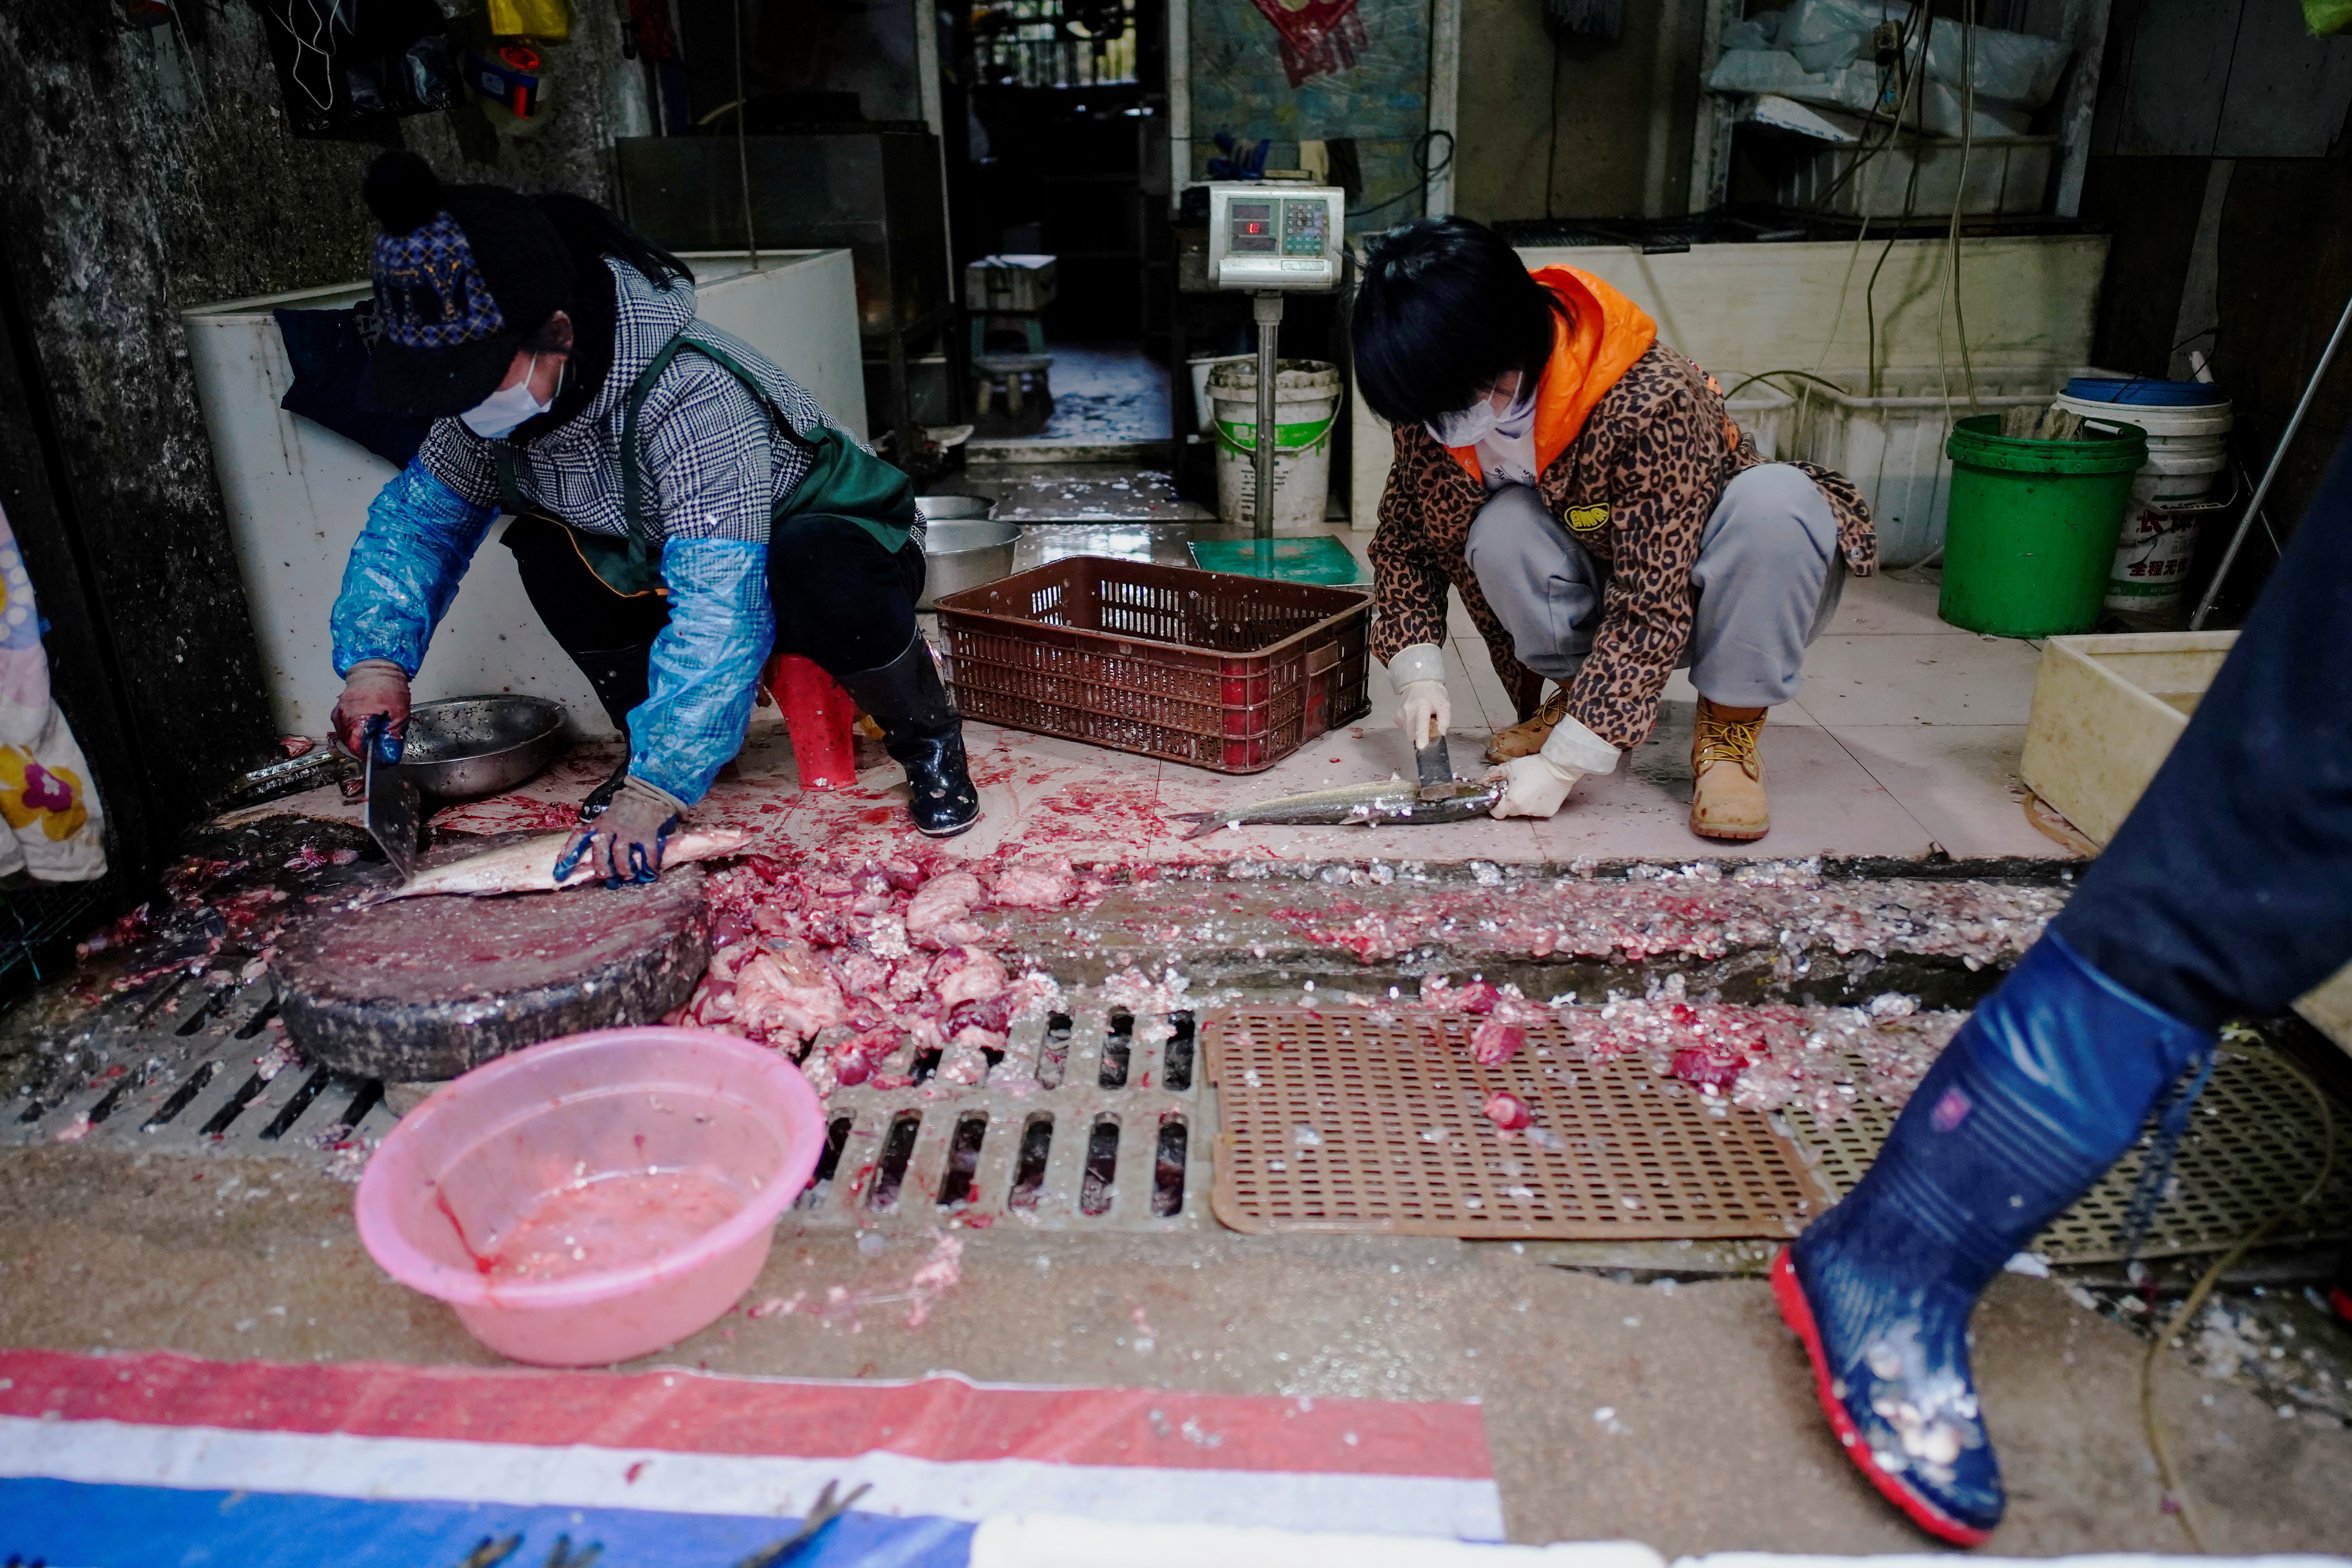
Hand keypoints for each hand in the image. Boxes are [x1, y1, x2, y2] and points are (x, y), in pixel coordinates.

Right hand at [333, 662, 409, 763]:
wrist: (376, 665)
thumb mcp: (399, 712)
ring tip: (376, 732)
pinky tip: (368, 727)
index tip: (382, 758)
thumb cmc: (388, 685)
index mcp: (356, 716)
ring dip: (361, 740)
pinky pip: (345, 728)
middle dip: (367, 748)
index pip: (357, 746)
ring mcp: (338, 713)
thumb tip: (389, 756)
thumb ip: (392, 735)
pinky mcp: (338, 710)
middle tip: (382, 744)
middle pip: (351, 743)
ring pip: (347, 737)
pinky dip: (356, 732)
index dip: (370, 755)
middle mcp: (342, 716)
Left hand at [554, 778, 679, 885]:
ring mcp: (629, 831)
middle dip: (602, 869)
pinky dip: (649, 867)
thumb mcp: (607, 817)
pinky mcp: (647, 834)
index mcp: (598, 823)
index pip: (578, 838)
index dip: (567, 856)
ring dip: (624, 870)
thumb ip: (600, 833)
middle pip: (600, 851)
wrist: (649, 792)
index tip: (559, 874)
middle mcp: (611, 827)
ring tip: (628, 876)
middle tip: (606, 878)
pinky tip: (650, 873)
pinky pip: (647, 855)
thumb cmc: (626, 809)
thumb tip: (597, 858)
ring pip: (620, 856)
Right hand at [1388, 644, 1449, 746]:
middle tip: (1430, 725)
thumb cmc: (1433, 694)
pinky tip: (1415, 717)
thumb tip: (1441, 734)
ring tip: (1422, 718)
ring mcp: (1400, 714)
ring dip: (1417, 730)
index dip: (1422, 737)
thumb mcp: (1444, 705)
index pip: (1421, 725)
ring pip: (1409, 733)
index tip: (1421, 746)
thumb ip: (1444, 720)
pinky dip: (1411, 727)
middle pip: (1413, 734)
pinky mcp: (1396, 717)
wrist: (1418, 682)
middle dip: (1422, 736)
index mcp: (1422, 706)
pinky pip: (1405, 729)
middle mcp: (1407, 710)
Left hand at [1490, 754, 1584, 818]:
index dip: (1495, 807)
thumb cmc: (1533, 766)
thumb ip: (1494, 774)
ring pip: (1525, 811)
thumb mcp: (1510, 767)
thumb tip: (1483, 778)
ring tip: (1531, 788)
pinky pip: (1537, 810)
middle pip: (1511, 811)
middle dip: (1510, 802)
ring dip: (1524, 803)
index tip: (1498, 799)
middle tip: (1516, 789)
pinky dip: (1537, 804)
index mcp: (1511, 802)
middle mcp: (1523, 811)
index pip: (1497, 814)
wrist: (1559, 767)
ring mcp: (1537, 813)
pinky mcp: (1548, 812)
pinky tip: (1541, 792)